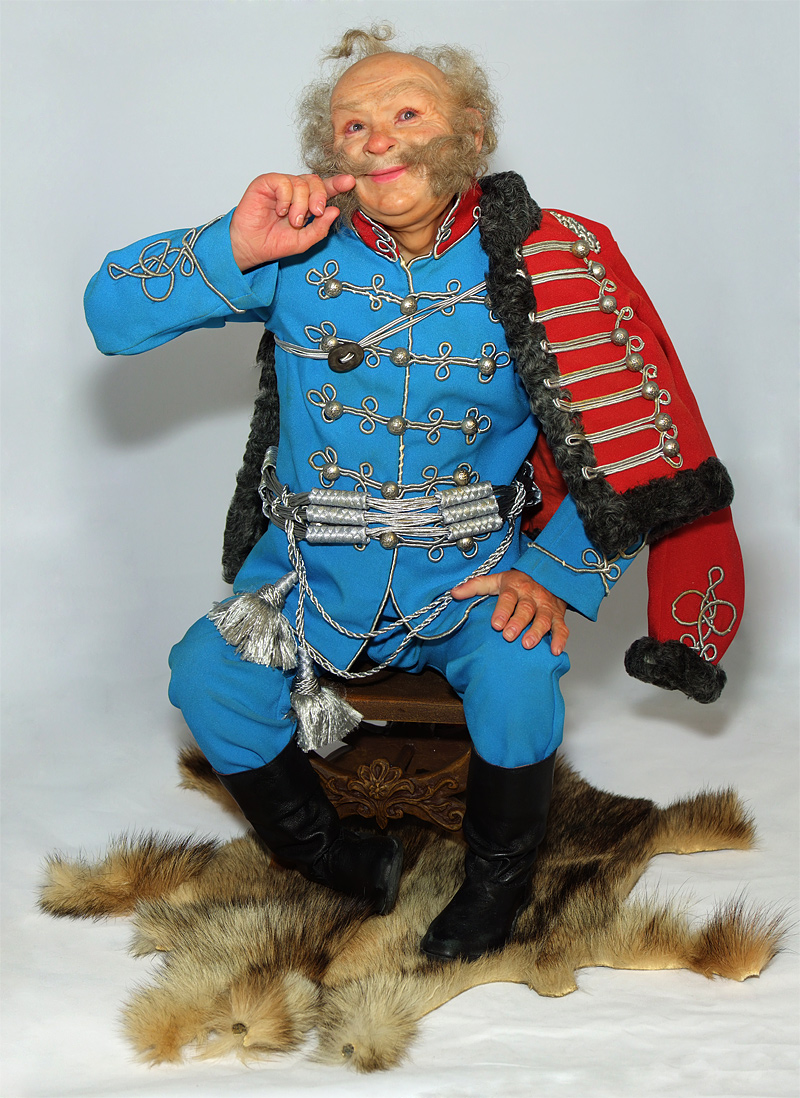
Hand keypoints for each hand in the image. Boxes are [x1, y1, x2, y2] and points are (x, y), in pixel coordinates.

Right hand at [229, 173, 355, 270]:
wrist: (251, 247)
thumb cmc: (274, 243)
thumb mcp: (304, 241)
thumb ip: (320, 228)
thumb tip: (334, 210)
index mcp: (307, 203)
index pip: (325, 189)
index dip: (337, 184)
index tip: (349, 182)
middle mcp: (295, 191)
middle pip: (316, 181)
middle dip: (320, 197)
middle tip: (315, 213)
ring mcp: (281, 185)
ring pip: (301, 182)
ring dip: (301, 204)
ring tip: (293, 220)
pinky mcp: (266, 183)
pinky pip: (283, 182)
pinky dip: (286, 198)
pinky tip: (280, 211)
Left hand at [451, 569, 568, 653]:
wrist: (548, 574)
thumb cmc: (518, 582)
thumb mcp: (496, 580)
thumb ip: (475, 586)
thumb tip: (454, 593)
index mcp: (515, 587)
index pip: (508, 598)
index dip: (502, 610)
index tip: (496, 624)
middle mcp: (532, 596)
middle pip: (526, 609)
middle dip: (518, 622)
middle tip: (509, 636)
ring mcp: (546, 606)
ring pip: (543, 618)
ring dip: (537, 632)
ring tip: (527, 644)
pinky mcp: (558, 616)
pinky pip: (561, 627)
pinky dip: (560, 639)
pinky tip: (556, 651)